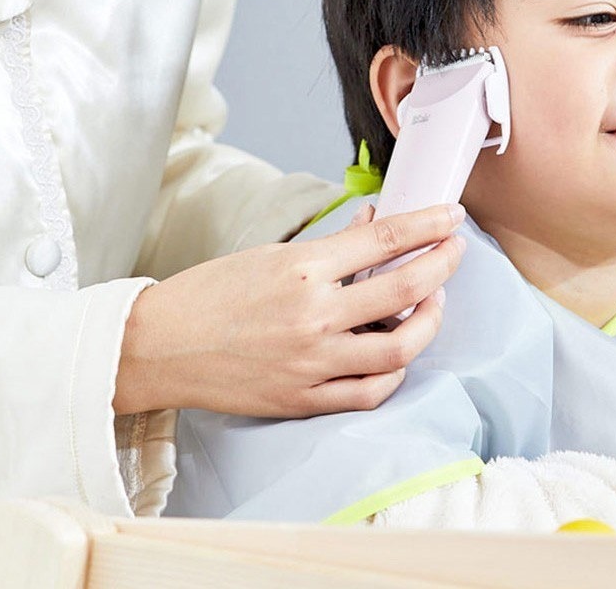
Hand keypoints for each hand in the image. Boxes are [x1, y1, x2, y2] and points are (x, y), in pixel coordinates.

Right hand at [113, 203, 464, 417]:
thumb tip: (376, 224)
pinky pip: (370, 391)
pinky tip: (401, 350)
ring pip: (401, 346)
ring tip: (434, 300)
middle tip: (455, 249)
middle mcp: (314, 315)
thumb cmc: (212, 292)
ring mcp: (312, 362)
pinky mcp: (305, 399)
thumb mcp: (273, 253)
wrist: (160, 346)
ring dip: (431, 320)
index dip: (429, 223)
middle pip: (407, 287)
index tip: (452, 215)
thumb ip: (332, 245)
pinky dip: (396, 371)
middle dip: (444, 263)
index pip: (386, 239)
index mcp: (303, 268)